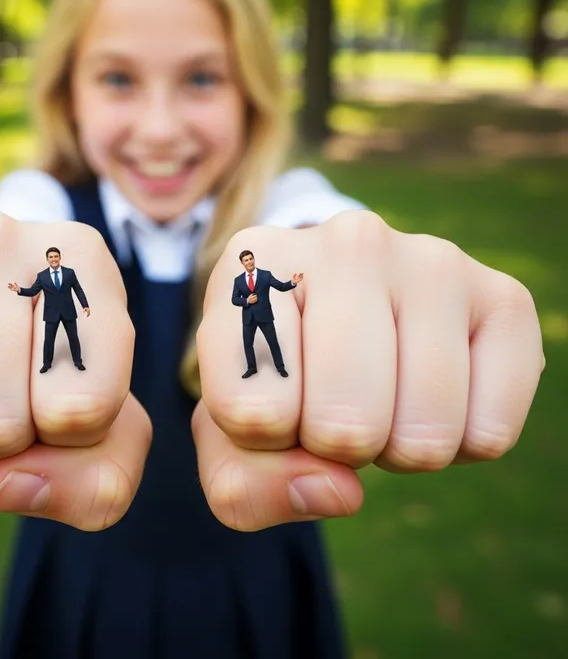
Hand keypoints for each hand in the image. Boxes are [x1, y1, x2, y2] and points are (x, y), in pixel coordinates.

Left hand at [194, 211, 543, 530]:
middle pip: (342, 424)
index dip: (259, 439)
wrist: (347, 312)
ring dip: (397, 449)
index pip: (250, 408)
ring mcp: (432, 263)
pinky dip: (459, 446)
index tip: (268, 401)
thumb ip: (245, 485)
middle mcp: (348, 242)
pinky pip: (490, 434)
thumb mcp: (229, 433)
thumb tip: (340, 492)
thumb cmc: (278, 374)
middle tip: (330, 405)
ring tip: (381, 396)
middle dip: (333, 447)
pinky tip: (433, 396)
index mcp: (261, 263)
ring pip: (424, 434)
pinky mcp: (504, 299)